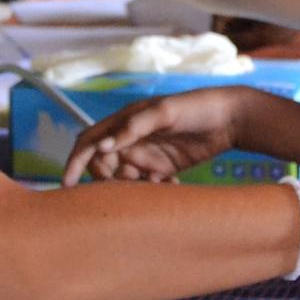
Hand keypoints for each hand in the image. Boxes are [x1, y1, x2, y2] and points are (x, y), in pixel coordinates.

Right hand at [62, 87, 247, 185]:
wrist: (232, 117)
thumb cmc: (197, 107)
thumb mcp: (165, 111)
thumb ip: (133, 127)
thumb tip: (102, 146)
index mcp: (124, 122)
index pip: (89, 142)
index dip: (75, 162)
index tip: (67, 185)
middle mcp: (131, 140)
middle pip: (104, 166)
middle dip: (110, 181)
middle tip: (132, 185)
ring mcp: (147, 155)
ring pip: (125, 181)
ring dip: (133, 190)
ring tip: (158, 184)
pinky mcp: (163, 168)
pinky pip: (146, 187)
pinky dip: (152, 192)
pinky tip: (172, 186)